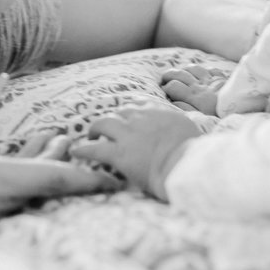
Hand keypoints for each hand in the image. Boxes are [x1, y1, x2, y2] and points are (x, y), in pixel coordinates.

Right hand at [0, 75, 119, 239]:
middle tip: (84, 139)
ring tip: (58, 138)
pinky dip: (24, 180)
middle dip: (68, 164)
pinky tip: (24, 158)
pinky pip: (8, 202)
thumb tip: (3, 79)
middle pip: (45, 188)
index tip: (112, 173)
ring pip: (28, 195)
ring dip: (45, 169)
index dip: (85, 176)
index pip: (50, 180)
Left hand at [70, 106, 202, 201]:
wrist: (185, 166)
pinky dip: (83, 150)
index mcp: (159, 111)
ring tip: (91, 134)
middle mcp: (141, 118)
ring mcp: (128, 135)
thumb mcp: (190, 129)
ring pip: (103, 124)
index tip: (128, 116)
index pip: (139, 104)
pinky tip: (76, 152)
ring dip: (95, 128)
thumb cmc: (193, 154)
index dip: (131, 111)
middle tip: (107, 127)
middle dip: (112, 118)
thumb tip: (180, 129)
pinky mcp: (118, 154)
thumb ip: (178, 125)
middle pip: (120, 112)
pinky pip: (94, 149)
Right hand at [160, 64, 227, 114]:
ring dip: (184, 69)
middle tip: (164, 78)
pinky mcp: (222, 78)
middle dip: (169, 74)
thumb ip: (186, 109)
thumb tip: (173, 102)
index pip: (173, 86)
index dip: (166, 88)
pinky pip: (210, 69)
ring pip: (194, 68)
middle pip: (180, 74)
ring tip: (180, 72)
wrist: (243, 108)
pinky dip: (204, 70)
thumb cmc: (220, 116)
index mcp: (193, 96)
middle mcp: (200, 85)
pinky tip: (202, 73)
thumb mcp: (201, 117)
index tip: (163, 91)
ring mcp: (211, 80)